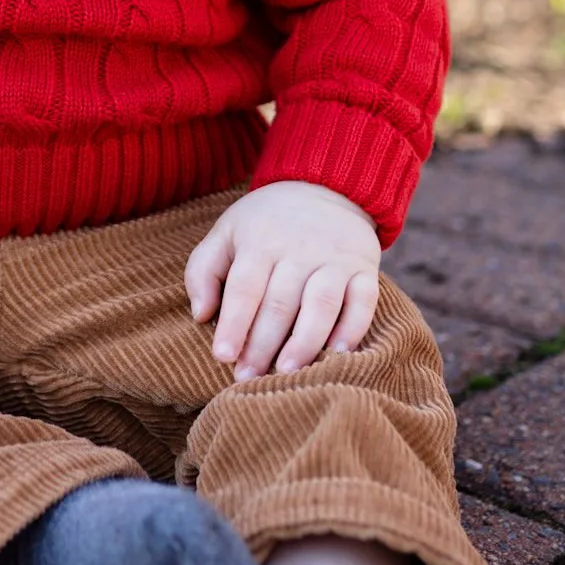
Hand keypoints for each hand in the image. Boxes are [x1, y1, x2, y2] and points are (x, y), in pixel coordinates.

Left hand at [186, 181, 380, 379]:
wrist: (325, 187)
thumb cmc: (265, 223)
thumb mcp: (226, 232)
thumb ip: (203, 270)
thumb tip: (200, 315)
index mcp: (261, 241)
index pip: (245, 287)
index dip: (234, 323)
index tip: (223, 356)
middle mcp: (299, 249)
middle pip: (280, 302)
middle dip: (263, 344)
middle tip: (248, 378)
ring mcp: (335, 259)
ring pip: (321, 304)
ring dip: (304, 342)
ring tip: (286, 373)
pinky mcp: (364, 268)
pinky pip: (363, 301)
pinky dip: (352, 329)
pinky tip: (336, 355)